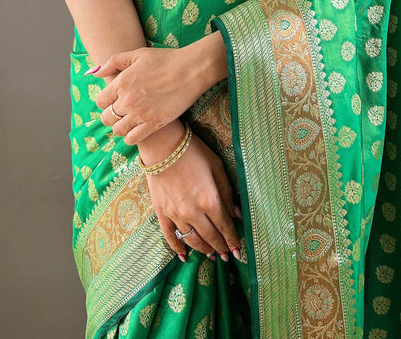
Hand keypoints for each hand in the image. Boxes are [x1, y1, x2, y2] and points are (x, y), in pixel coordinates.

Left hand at [94, 46, 200, 144]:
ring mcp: (140, 113)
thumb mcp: (138, 54)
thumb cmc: (166, 59)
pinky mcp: (153, 124)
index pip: (100, 101)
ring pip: (117, 130)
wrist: (192, 69)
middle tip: (121, 112)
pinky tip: (137, 128)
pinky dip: (131, 136)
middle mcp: (127, 99)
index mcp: (121, 82)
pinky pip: (132, 139)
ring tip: (129, 121)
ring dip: (120, 127)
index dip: (105, 102)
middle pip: (106, 118)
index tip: (114, 101)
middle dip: (111, 115)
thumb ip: (114, 61)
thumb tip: (95, 72)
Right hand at [145, 133, 241, 261]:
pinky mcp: (161, 212)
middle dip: (221, 248)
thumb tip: (237, 215)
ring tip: (211, 255)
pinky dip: (177, 248)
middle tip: (227, 256)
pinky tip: (184, 255)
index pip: (225, 227)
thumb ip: (227, 193)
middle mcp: (193, 212)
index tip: (238, 251)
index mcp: (209, 200)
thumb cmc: (193, 152)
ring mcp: (175, 214)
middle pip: (210, 237)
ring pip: (192, 240)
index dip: (233, 240)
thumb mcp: (217, 167)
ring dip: (203, 249)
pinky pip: (170, 236)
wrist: (162, 144)